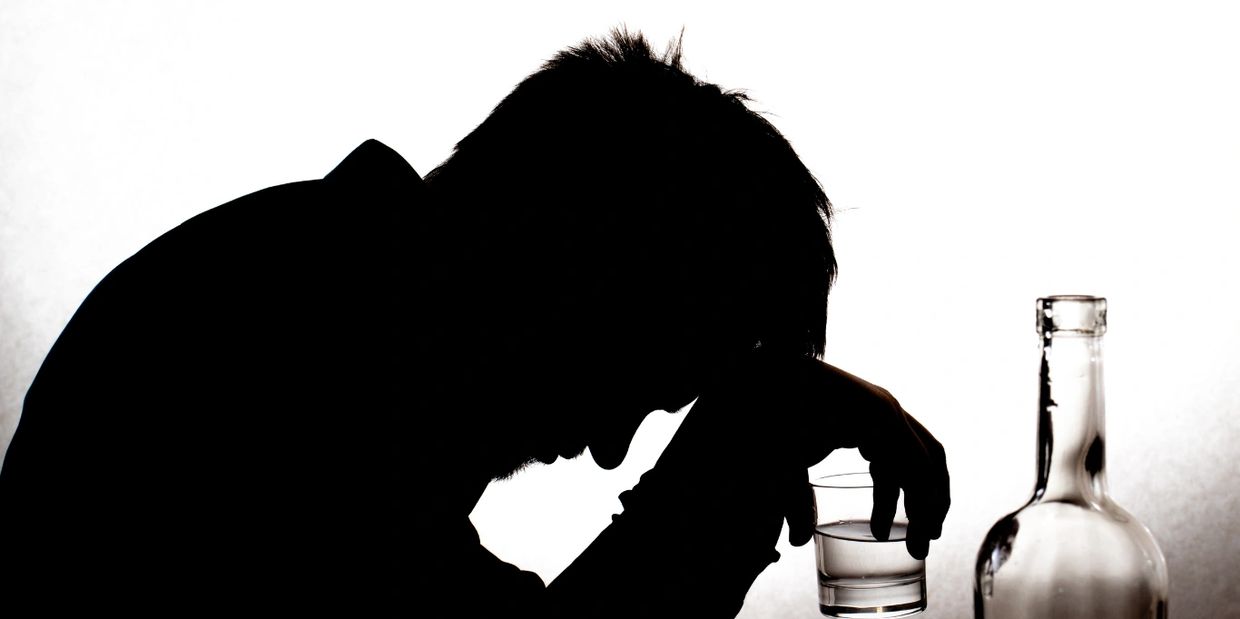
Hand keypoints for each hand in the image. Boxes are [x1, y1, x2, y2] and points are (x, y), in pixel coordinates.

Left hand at [656, 352, 949, 559]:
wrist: (772, 367)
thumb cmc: (779, 404)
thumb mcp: (781, 453)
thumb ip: (791, 497)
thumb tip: (797, 542)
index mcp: (879, 416)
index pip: (919, 468)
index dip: (925, 509)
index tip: (917, 547)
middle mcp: (888, 410)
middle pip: (928, 463)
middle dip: (928, 508)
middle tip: (918, 549)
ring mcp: (882, 409)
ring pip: (917, 458)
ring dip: (916, 499)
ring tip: (906, 538)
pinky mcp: (869, 414)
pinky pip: (896, 452)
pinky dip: (895, 485)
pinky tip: (880, 516)